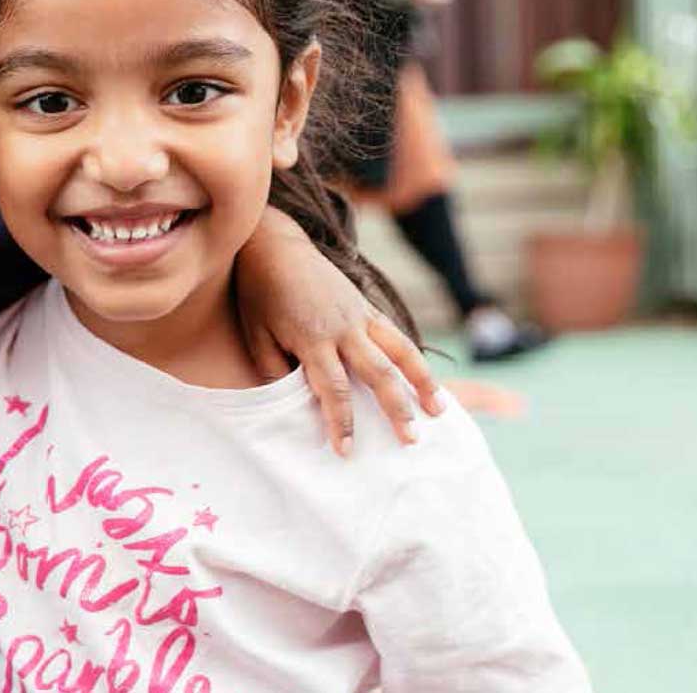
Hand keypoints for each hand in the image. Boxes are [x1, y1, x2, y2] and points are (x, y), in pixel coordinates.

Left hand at [235, 210, 442, 457]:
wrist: (274, 246)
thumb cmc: (260, 294)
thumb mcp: (256, 335)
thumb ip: (275, 369)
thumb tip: (294, 401)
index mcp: (313, 339)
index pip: (333, 390)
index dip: (342, 423)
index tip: (347, 450)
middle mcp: (344, 328)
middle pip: (379, 375)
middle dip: (397, 411)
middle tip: (411, 441)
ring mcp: (360, 315)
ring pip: (401, 351)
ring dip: (423, 382)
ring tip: (440, 410)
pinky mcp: (367, 306)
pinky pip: (395, 335)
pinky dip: (412, 358)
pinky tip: (424, 379)